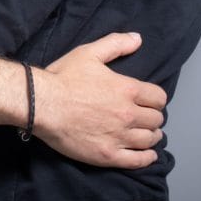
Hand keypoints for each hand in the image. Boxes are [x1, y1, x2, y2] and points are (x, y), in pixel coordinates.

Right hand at [32, 32, 166, 168]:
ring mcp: (119, 137)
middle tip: (146, 116)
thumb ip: (116, 44)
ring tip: (147, 133)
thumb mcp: (89, 52)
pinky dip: (147, 157)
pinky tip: (148, 154)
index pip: (158, 97)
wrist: (41, 104)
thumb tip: (138, 39)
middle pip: (156, 119)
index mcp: (127, 89)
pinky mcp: (108, 155)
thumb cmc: (63, 77)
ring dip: (152, 136)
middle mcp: (128, 115)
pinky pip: (138, 161)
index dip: (156, 98)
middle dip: (153, 116)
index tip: (149, 100)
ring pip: (149, 139)